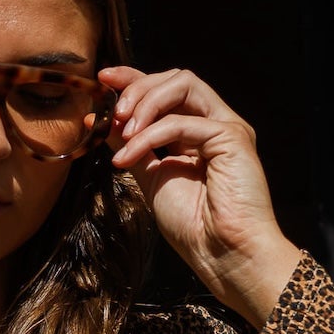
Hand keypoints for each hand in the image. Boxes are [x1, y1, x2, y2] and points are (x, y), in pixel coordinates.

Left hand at [101, 65, 301, 326]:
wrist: (221, 255)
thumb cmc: (193, 226)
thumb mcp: (150, 178)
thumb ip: (130, 147)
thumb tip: (100, 120)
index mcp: (196, 133)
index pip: (166, 90)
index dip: (134, 78)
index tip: (102, 80)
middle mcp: (214, 124)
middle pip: (174, 79)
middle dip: (137, 87)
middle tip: (112, 112)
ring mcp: (226, 127)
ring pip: (183, 86)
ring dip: (145, 103)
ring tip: (122, 132)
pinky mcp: (233, 137)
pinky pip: (183, 123)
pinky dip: (150, 135)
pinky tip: (130, 156)